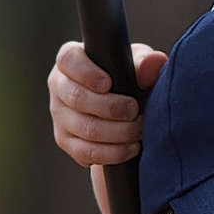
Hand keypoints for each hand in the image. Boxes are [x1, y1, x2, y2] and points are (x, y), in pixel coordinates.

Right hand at [48, 39, 163, 167]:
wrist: (128, 110)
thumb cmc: (129, 79)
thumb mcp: (137, 67)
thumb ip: (145, 63)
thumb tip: (153, 63)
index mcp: (71, 61)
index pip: (68, 60)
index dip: (87, 73)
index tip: (109, 84)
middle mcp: (59, 86)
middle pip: (77, 98)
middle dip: (112, 107)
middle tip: (135, 110)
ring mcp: (60, 115)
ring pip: (84, 128)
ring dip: (118, 132)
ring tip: (139, 130)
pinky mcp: (66, 141)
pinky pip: (85, 152)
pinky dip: (113, 153)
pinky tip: (132, 148)